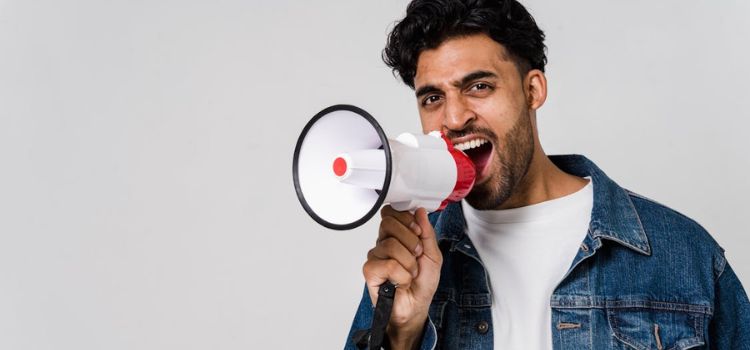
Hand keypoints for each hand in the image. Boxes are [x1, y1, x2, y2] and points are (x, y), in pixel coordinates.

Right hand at [362, 206, 442, 348]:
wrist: (417, 306)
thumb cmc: (422, 283)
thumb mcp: (432, 254)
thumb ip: (427, 232)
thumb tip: (420, 211)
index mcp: (396, 236)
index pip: (391, 212)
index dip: (406, 219)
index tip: (418, 232)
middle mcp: (383, 243)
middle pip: (388, 223)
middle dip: (410, 239)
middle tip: (417, 254)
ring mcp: (375, 257)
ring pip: (391, 245)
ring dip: (409, 262)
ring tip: (410, 273)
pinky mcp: (370, 271)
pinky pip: (388, 264)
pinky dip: (402, 275)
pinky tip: (401, 281)